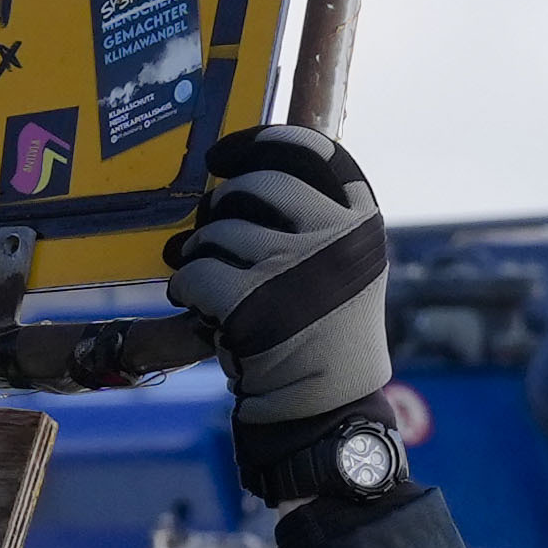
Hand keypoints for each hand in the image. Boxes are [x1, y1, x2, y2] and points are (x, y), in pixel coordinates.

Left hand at [166, 122, 400, 502]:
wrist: (325, 403)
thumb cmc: (326, 330)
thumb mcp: (346, 263)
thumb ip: (315, 217)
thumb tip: (242, 172)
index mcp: (361, 219)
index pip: (310, 150)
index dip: (258, 144)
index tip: (224, 157)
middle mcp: (333, 235)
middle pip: (254, 185)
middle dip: (220, 205)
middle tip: (210, 228)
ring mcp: (291, 267)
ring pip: (217, 230)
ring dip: (200, 251)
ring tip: (206, 275)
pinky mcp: (249, 302)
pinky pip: (195, 272)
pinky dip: (186, 286)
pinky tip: (194, 301)